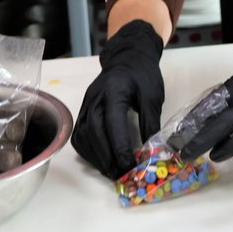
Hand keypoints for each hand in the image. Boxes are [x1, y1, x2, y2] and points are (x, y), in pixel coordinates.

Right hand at [71, 20, 164, 178]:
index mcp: (114, 90)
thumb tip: (151, 151)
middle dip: (107, 157)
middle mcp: (94, 98)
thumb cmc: (142, 74)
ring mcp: (85, 104)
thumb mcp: (153, 96)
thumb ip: (150, 123)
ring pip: (83, 136)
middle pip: (94, 132)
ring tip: (111, 172)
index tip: (130, 165)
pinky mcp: (82, 111)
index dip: (120, 147)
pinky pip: (79, 135)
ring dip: (96, 157)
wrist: (127, 56)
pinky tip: (101, 161)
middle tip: (120, 175)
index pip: (113, 123)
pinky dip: (88, 151)